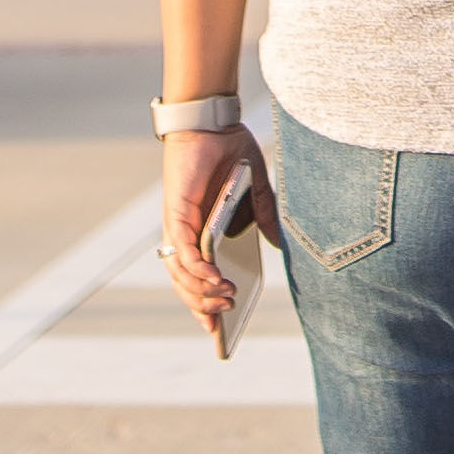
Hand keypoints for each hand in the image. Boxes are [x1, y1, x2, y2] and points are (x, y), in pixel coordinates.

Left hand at [158, 125, 277, 337]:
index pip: (196, 279)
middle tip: (226, 316)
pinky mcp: (176, 213)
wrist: (214, 123)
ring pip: (180, 274)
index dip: (203, 305)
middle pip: (185, 284)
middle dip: (204, 306)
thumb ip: (264, 217)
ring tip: (227, 299)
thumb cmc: (230, 153)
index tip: (219, 330)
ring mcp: (177, 225)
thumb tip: (278, 245)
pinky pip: (181, 251)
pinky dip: (197, 268)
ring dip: (201, 292)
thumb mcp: (256, 191)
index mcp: (201, 233)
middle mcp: (184, 234)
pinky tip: (214, 279)